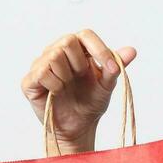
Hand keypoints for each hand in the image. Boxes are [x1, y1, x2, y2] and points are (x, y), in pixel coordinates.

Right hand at [21, 29, 136, 154]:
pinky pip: (42, 72)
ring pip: (54, 55)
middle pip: (67, 41)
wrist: (78, 128)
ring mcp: (40, 65)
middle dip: (80, 63)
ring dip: (67, 75)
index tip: (111, 69)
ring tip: (68, 86)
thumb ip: (115, 67)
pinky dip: (55, 85)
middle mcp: (55, 51)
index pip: (85, 34)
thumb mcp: (107, 85)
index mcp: (76, 49)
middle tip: (81, 78)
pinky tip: (58, 92)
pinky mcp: (29, 81)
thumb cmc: (90, 103)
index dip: (99, 49)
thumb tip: (132, 51)